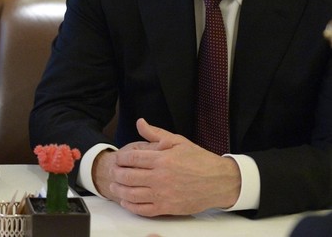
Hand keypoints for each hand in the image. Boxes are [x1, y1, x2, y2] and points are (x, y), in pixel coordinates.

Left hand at [93, 118, 240, 216]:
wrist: (219, 181)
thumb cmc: (199, 160)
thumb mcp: (177, 141)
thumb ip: (155, 133)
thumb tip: (140, 122)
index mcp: (162, 159)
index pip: (131, 158)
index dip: (120, 158)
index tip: (117, 158)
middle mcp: (160, 177)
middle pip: (128, 176)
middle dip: (116, 174)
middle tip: (113, 172)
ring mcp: (163, 194)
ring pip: (132, 194)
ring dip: (119, 190)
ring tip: (114, 186)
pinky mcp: (167, 208)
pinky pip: (144, 210)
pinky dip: (131, 206)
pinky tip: (126, 201)